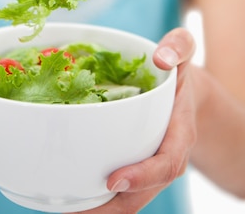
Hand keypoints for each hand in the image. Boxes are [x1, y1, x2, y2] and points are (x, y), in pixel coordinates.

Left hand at [72, 28, 196, 213]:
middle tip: (72, 208)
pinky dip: (94, 199)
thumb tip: (162, 58)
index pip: (167, 164)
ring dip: (96, 209)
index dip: (143, 176)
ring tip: (61, 207)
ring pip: (126, 202)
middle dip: (109, 208)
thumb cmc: (178, 70)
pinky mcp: (133, 169)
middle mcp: (164, 158)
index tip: (114, 181)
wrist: (183, 92)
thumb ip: (179, 46)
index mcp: (179, 134)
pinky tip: (66, 196)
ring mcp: (148, 168)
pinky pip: (116, 193)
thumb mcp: (183, 51)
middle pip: (141, 195)